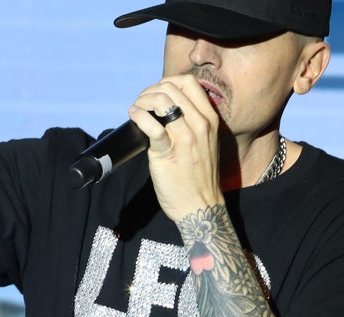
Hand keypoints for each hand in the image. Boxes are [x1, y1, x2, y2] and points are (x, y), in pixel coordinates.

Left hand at [128, 75, 222, 221]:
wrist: (200, 207)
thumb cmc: (199, 177)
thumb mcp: (206, 143)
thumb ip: (193, 124)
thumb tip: (167, 109)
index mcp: (210, 119)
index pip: (189, 82)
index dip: (167, 82)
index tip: (156, 93)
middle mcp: (200, 124)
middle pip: (172, 87)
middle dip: (151, 90)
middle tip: (141, 102)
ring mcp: (185, 138)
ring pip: (162, 100)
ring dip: (143, 100)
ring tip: (136, 109)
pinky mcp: (168, 152)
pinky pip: (151, 125)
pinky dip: (138, 116)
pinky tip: (133, 117)